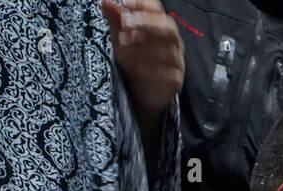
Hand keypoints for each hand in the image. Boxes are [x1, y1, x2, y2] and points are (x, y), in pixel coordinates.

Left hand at [100, 0, 184, 123]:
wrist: (142, 90)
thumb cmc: (135, 58)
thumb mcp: (121, 38)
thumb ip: (116, 21)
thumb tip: (106, 2)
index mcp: (161, 27)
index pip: (158, 10)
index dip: (144, 5)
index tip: (126, 4)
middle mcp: (173, 43)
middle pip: (169, 28)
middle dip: (148, 23)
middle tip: (126, 24)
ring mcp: (176, 62)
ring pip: (168, 51)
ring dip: (145, 47)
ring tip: (125, 45)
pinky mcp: (175, 81)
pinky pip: (169, 74)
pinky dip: (152, 70)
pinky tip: (138, 67)